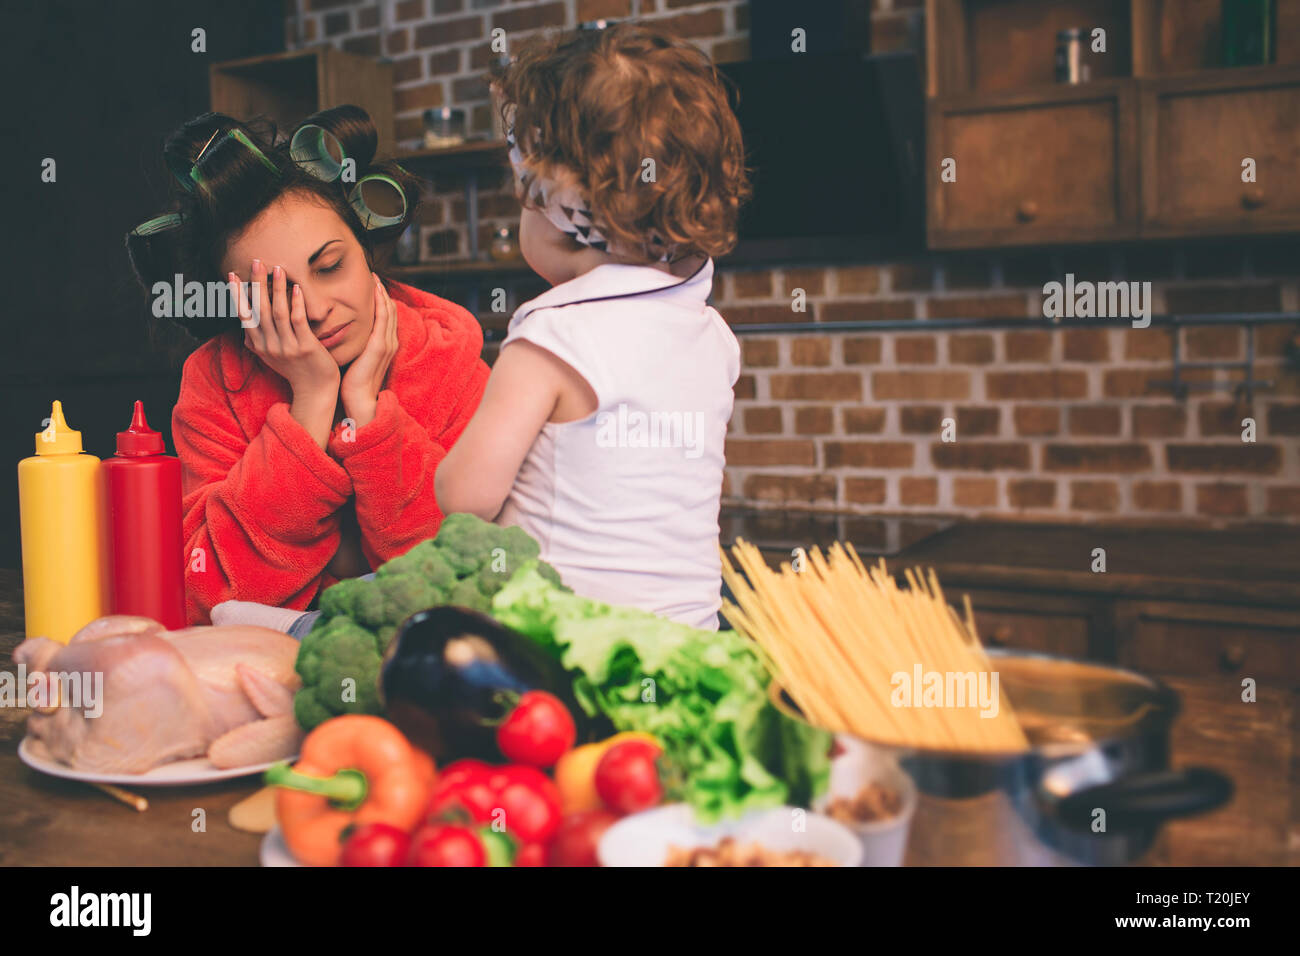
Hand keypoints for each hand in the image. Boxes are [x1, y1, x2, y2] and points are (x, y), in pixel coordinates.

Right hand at [235, 260, 338, 400]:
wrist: (315, 391)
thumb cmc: (294, 371)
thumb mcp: (269, 357)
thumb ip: (256, 341)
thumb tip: (243, 326)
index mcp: (259, 346)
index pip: (244, 315)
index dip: (237, 295)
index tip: (232, 275)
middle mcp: (270, 346)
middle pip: (259, 310)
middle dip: (256, 284)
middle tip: (256, 262)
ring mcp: (287, 347)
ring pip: (278, 313)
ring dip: (277, 289)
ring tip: (278, 269)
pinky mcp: (305, 347)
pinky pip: (298, 321)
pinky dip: (296, 304)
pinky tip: (297, 289)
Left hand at [340, 273, 398, 427]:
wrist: (361, 401)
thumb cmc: (353, 384)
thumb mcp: (355, 360)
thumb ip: (353, 346)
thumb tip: (339, 335)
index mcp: (383, 345)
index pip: (385, 317)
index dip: (380, 300)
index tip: (372, 286)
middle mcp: (389, 341)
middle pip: (389, 310)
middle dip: (382, 291)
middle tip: (374, 274)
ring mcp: (387, 342)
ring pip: (388, 310)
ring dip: (382, 292)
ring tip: (375, 277)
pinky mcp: (380, 345)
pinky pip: (383, 317)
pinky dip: (380, 302)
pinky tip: (375, 290)